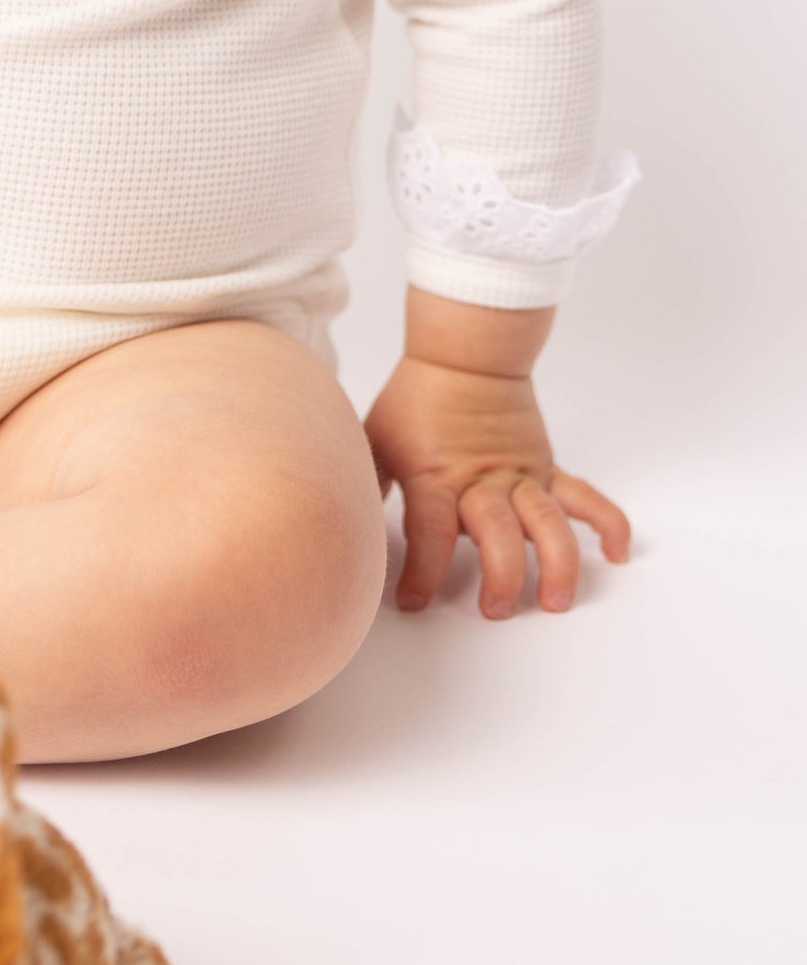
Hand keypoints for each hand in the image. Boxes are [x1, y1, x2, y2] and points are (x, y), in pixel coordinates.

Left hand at [364, 350, 629, 619]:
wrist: (465, 354)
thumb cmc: (415, 397)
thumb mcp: (377, 439)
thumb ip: (368, 484)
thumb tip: (348, 524)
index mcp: (436, 476)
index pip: (430, 532)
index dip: (422, 571)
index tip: (412, 602)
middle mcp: (482, 480)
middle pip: (496, 533)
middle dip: (498, 575)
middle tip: (494, 610)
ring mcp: (520, 475)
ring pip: (547, 522)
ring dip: (556, 563)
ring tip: (556, 601)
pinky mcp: (546, 468)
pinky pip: (584, 496)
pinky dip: (607, 523)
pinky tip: (616, 554)